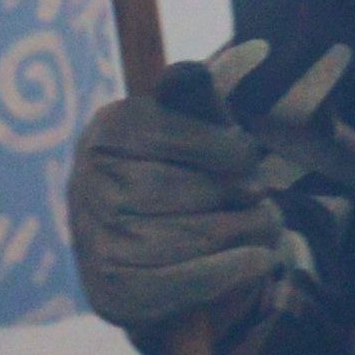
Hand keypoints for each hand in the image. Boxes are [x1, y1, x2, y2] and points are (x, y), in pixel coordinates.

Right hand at [69, 61, 285, 333]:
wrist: (143, 245)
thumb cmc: (178, 168)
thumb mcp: (189, 126)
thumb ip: (202, 97)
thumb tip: (229, 60)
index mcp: (106, 131)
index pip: (174, 134)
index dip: (225, 147)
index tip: (248, 154)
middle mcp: (88, 185)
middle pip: (190, 189)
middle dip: (239, 191)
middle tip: (262, 194)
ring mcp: (95, 243)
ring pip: (195, 236)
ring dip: (246, 231)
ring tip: (266, 224)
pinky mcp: (111, 293)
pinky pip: (187, 283)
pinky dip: (232, 271)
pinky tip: (258, 260)